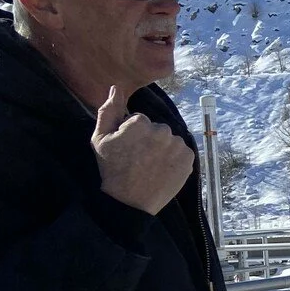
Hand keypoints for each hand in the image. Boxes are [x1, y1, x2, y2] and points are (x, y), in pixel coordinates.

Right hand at [92, 86, 193, 214]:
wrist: (129, 201)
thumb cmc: (112, 169)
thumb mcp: (100, 138)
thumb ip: (109, 110)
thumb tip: (116, 88)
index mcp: (141, 122)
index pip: (139, 120)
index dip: (132, 133)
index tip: (127, 149)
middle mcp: (163, 131)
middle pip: (156, 129)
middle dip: (149, 139)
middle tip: (139, 158)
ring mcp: (177, 146)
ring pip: (170, 141)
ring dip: (163, 149)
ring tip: (150, 165)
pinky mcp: (189, 159)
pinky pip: (181, 152)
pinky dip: (174, 159)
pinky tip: (162, 169)